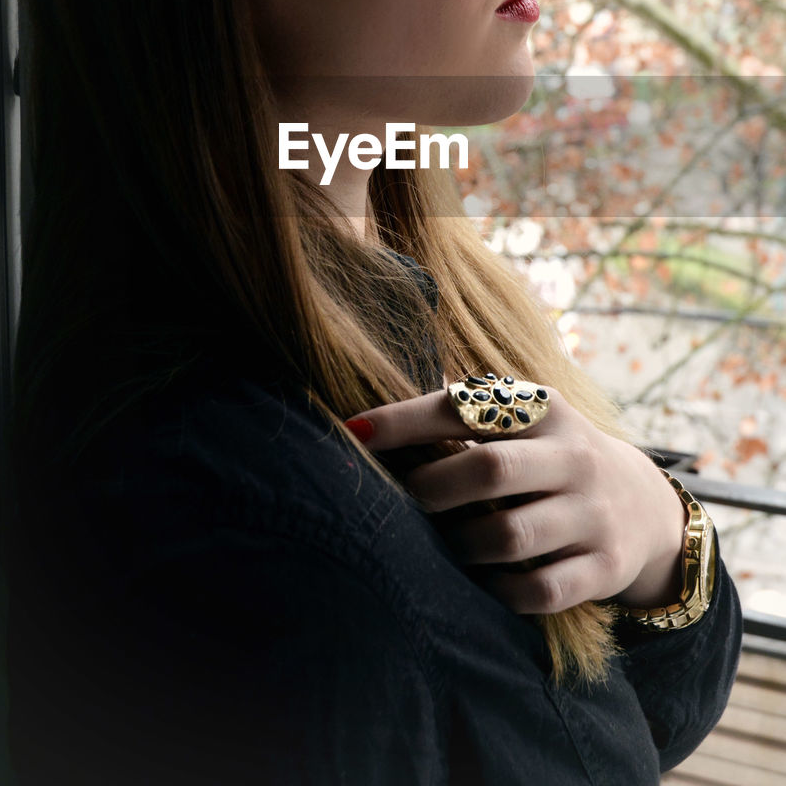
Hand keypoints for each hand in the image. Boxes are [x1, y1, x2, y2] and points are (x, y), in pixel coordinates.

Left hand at [345, 386, 686, 615]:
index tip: (353, 434)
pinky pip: (540, 591)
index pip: (466, 408)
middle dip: (434, 489)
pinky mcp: (605, 567)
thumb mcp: (526, 420)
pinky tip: (485, 583)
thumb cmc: (552, 459)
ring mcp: (593, 514)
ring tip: (448, 543)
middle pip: (491, 470)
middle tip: (407, 502)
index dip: (405, 422)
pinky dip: (500, 591)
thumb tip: (373, 413)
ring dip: (463, 545)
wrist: (647, 508)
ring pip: (510, 537)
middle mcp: (573, 457)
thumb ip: (465, 411)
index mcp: (544, 410)